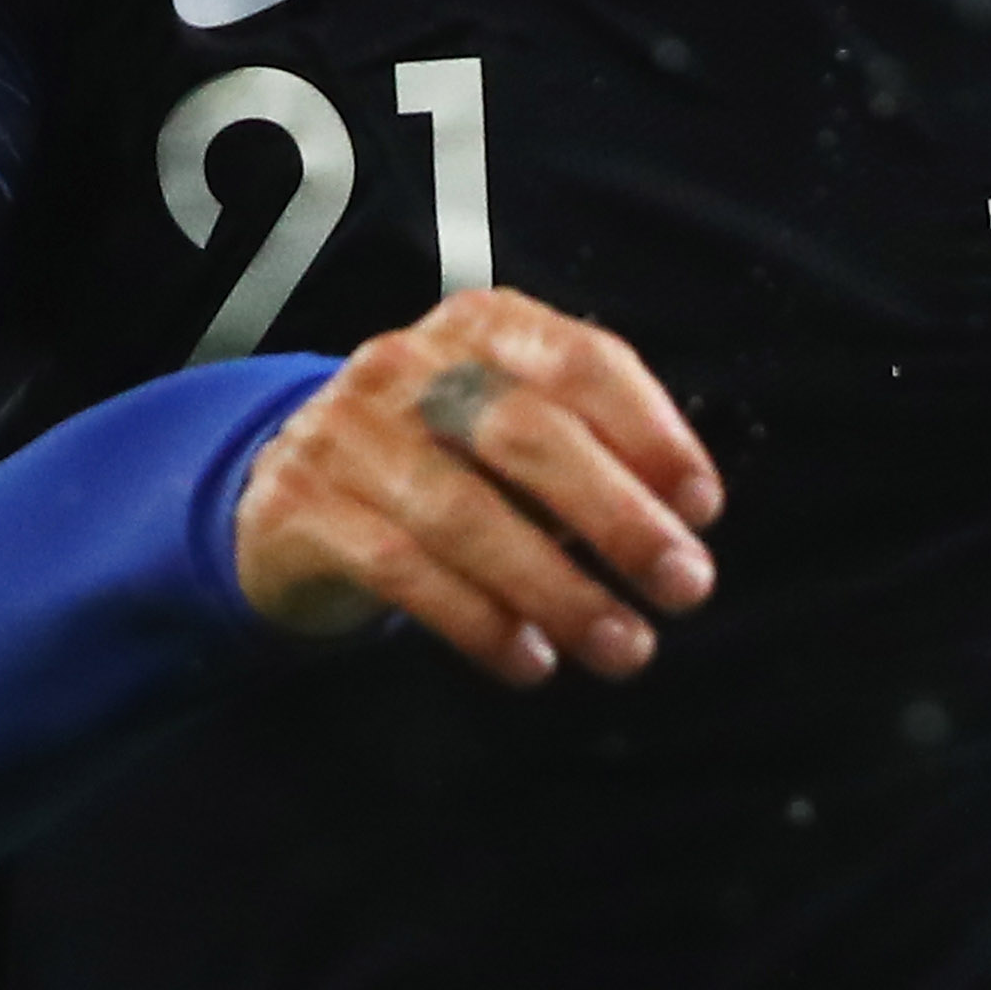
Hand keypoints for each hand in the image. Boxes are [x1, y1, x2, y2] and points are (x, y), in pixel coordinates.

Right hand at [230, 288, 724, 686]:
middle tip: (683, 587)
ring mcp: (347, 433)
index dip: (652, 433)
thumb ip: (586, 451)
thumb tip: (682, 519)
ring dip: (558, 590)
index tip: (703, 508)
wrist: (288, 492)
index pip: (582, 361)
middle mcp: (409, 366)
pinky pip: (402, 571)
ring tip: (621, 646)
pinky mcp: (301, 507)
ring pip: (465, 515)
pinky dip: (478, 623)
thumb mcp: (506, 431)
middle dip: (618, 517)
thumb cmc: (436, 461)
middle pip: (527, 434)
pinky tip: (530, 661)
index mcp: (482, 328)